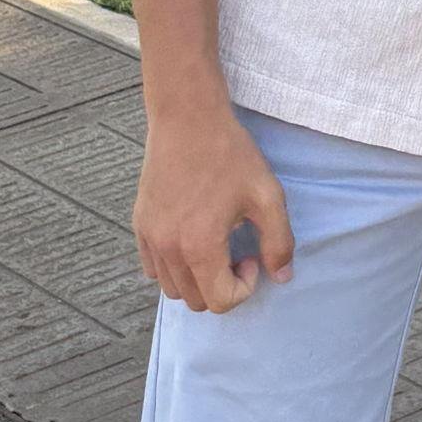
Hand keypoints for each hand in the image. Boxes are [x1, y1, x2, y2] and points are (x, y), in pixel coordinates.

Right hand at [134, 101, 295, 312]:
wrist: (188, 119)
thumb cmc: (230, 154)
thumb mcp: (267, 195)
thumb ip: (278, 241)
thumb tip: (281, 277)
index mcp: (200, 245)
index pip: (220, 301)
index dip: (244, 287)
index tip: (252, 256)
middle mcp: (168, 249)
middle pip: (195, 301)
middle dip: (221, 286)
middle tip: (237, 251)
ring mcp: (150, 238)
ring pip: (171, 289)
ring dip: (198, 280)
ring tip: (216, 245)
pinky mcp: (140, 226)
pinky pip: (153, 268)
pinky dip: (174, 268)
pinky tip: (193, 238)